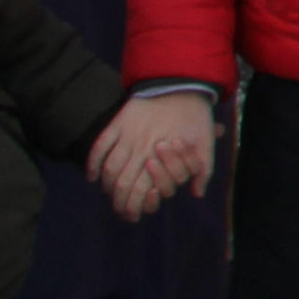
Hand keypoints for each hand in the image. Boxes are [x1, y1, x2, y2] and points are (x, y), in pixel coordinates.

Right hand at [88, 90, 219, 218]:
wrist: (182, 83)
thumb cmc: (195, 116)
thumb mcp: (206, 144)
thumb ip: (203, 170)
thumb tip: (196, 193)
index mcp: (163, 156)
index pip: (142, 191)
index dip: (135, 207)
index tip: (133, 216)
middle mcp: (141, 149)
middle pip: (123, 184)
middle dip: (120, 203)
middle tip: (121, 211)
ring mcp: (127, 136)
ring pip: (110, 168)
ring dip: (108, 186)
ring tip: (110, 195)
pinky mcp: (117, 123)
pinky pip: (100, 145)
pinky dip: (93, 163)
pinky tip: (92, 177)